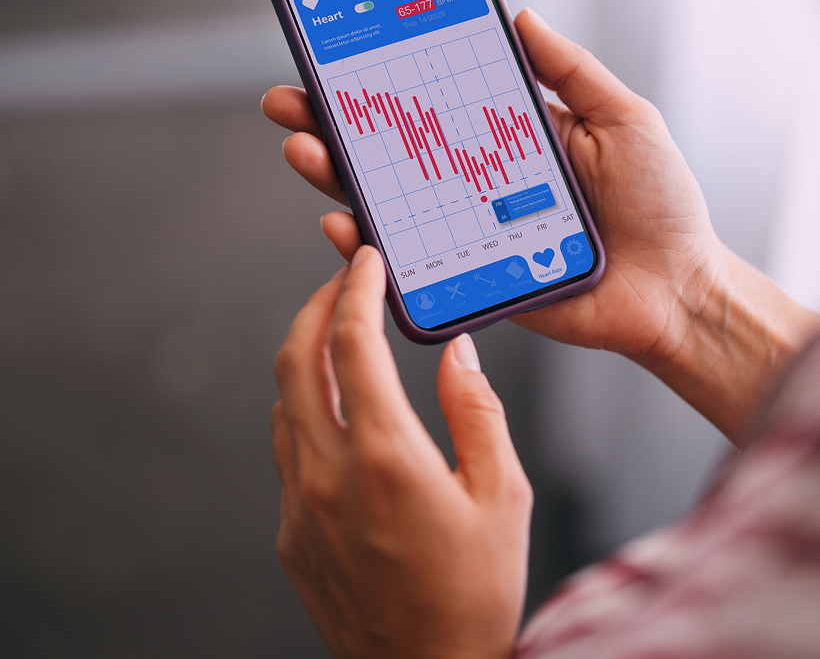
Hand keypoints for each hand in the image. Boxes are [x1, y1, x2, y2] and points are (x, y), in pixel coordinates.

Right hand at [260, 10, 721, 364]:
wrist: (679, 289)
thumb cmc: (661, 205)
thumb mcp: (624, 118)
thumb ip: (571, 70)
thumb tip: (521, 15)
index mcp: (514, 136)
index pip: (437, 99)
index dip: (389, 76)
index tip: (340, 49)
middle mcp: (483, 180)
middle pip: (396, 148)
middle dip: (337, 123)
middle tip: (291, 100)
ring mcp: (472, 230)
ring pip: (391, 202)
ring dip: (338, 176)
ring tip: (304, 149)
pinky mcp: (473, 278)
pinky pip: (411, 264)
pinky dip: (369, 247)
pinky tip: (343, 221)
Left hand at [271, 246, 530, 658]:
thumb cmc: (477, 592)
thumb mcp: (503, 494)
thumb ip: (477, 411)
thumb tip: (457, 352)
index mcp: (387, 457)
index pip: (350, 344)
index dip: (354, 288)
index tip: (364, 260)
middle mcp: (330, 476)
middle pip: (295, 361)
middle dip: (314, 307)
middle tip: (341, 282)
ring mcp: (302, 507)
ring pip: (283, 404)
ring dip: (307, 359)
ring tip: (345, 342)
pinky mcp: (292, 535)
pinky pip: (288, 453)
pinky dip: (307, 412)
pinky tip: (343, 415)